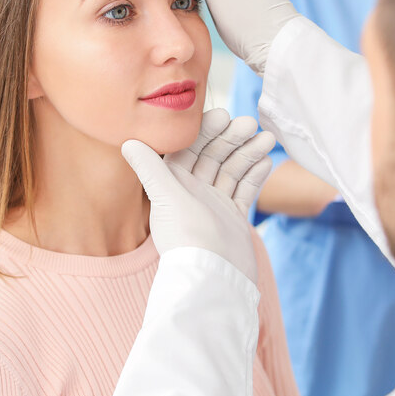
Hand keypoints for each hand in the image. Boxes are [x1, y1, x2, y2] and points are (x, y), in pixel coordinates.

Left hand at [122, 109, 275, 282]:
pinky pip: (245, 190)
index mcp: (173, 187)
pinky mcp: (233, 219)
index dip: (205, 130)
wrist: (214, 281)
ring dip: (248, 152)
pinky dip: (256, 174)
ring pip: (232, 170)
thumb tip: (126, 141)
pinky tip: (268, 159)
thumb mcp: (166, 199)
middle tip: (250, 123)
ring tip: (268, 138)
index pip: (188, 149)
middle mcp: (192, 193)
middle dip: (231, 138)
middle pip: (213, 156)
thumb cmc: (187, 240)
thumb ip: (149, 169)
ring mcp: (215, 205)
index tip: (223, 114)